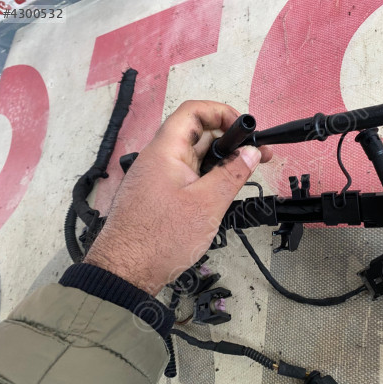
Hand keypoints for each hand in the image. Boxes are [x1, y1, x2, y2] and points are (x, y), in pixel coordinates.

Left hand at [84, 100, 272, 295]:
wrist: (125, 272)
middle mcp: (158, 158)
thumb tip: (252, 152)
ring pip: (193, 157)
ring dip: (220, 161)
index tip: (245, 129)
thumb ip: (232, 174)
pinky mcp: (158, 195)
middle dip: (229, 140)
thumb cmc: (160, 238)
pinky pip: (186, 175)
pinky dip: (207, 177)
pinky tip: (222, 191)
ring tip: (245, 173)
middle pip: (196, 134)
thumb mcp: (206, 204)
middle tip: (256, 155)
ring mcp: (157, 177)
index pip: (193, 111)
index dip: (221, 112)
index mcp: (165, 150)